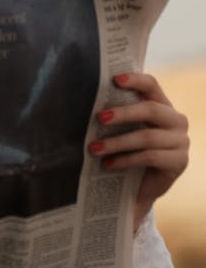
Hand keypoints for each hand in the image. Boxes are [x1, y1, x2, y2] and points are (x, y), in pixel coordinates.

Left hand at [88, 72, 188, 231]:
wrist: (137, 188)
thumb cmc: (126, 152)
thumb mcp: (121, 130)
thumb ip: (115, 114)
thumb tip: (86, 98)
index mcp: (162, 105)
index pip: (151, 85)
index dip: (135, 80)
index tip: (114, 79)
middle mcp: (176, 120)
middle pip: (151, 110)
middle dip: (123, 113)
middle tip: (99, 118)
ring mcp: (181, 141)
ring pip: (147, 137)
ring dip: (117, 142)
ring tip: (94, 148)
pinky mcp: (179, 162)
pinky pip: (150, 157)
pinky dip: (126, 159)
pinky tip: (108, 163)